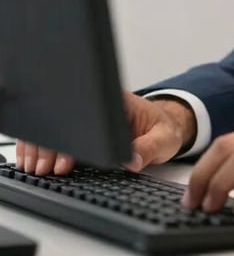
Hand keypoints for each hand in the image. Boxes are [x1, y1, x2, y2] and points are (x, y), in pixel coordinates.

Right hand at [15, 91, 195, 175]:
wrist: (164, 124)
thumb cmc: (163, 128)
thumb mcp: (163, 139)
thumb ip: (149, 148)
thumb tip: (132, 162)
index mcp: (119, 101)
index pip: (87, 114)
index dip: (71, 138)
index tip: (64, 160)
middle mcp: (99, 104)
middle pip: (65, 119)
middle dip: (50, 145)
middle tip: (45, 168)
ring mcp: (88, 115)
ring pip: (56, 125)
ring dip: (42, 145)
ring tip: (36, 167)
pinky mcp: (83, 126)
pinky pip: (57, 132)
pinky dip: (42, 144)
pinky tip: (32, 158)